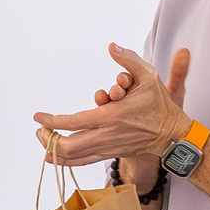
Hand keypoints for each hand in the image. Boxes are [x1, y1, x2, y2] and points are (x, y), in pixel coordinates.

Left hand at [33, 45, 192, 165]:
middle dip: (48, 139)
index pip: (73, 122)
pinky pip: (83, 162)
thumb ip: (128, 60)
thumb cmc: (159, 104)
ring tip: (43, 140)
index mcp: (111, 116)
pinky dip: (66, 161)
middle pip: (68, 146)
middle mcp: (106, 136)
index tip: (38, 117)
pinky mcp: (110, 154)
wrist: (172, 133)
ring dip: (54, 151)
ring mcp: (108, 148)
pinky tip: (53, 157)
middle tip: (39, 131)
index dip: (51, 121)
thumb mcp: (149, 76)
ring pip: (74, 158)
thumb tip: (112, 46)